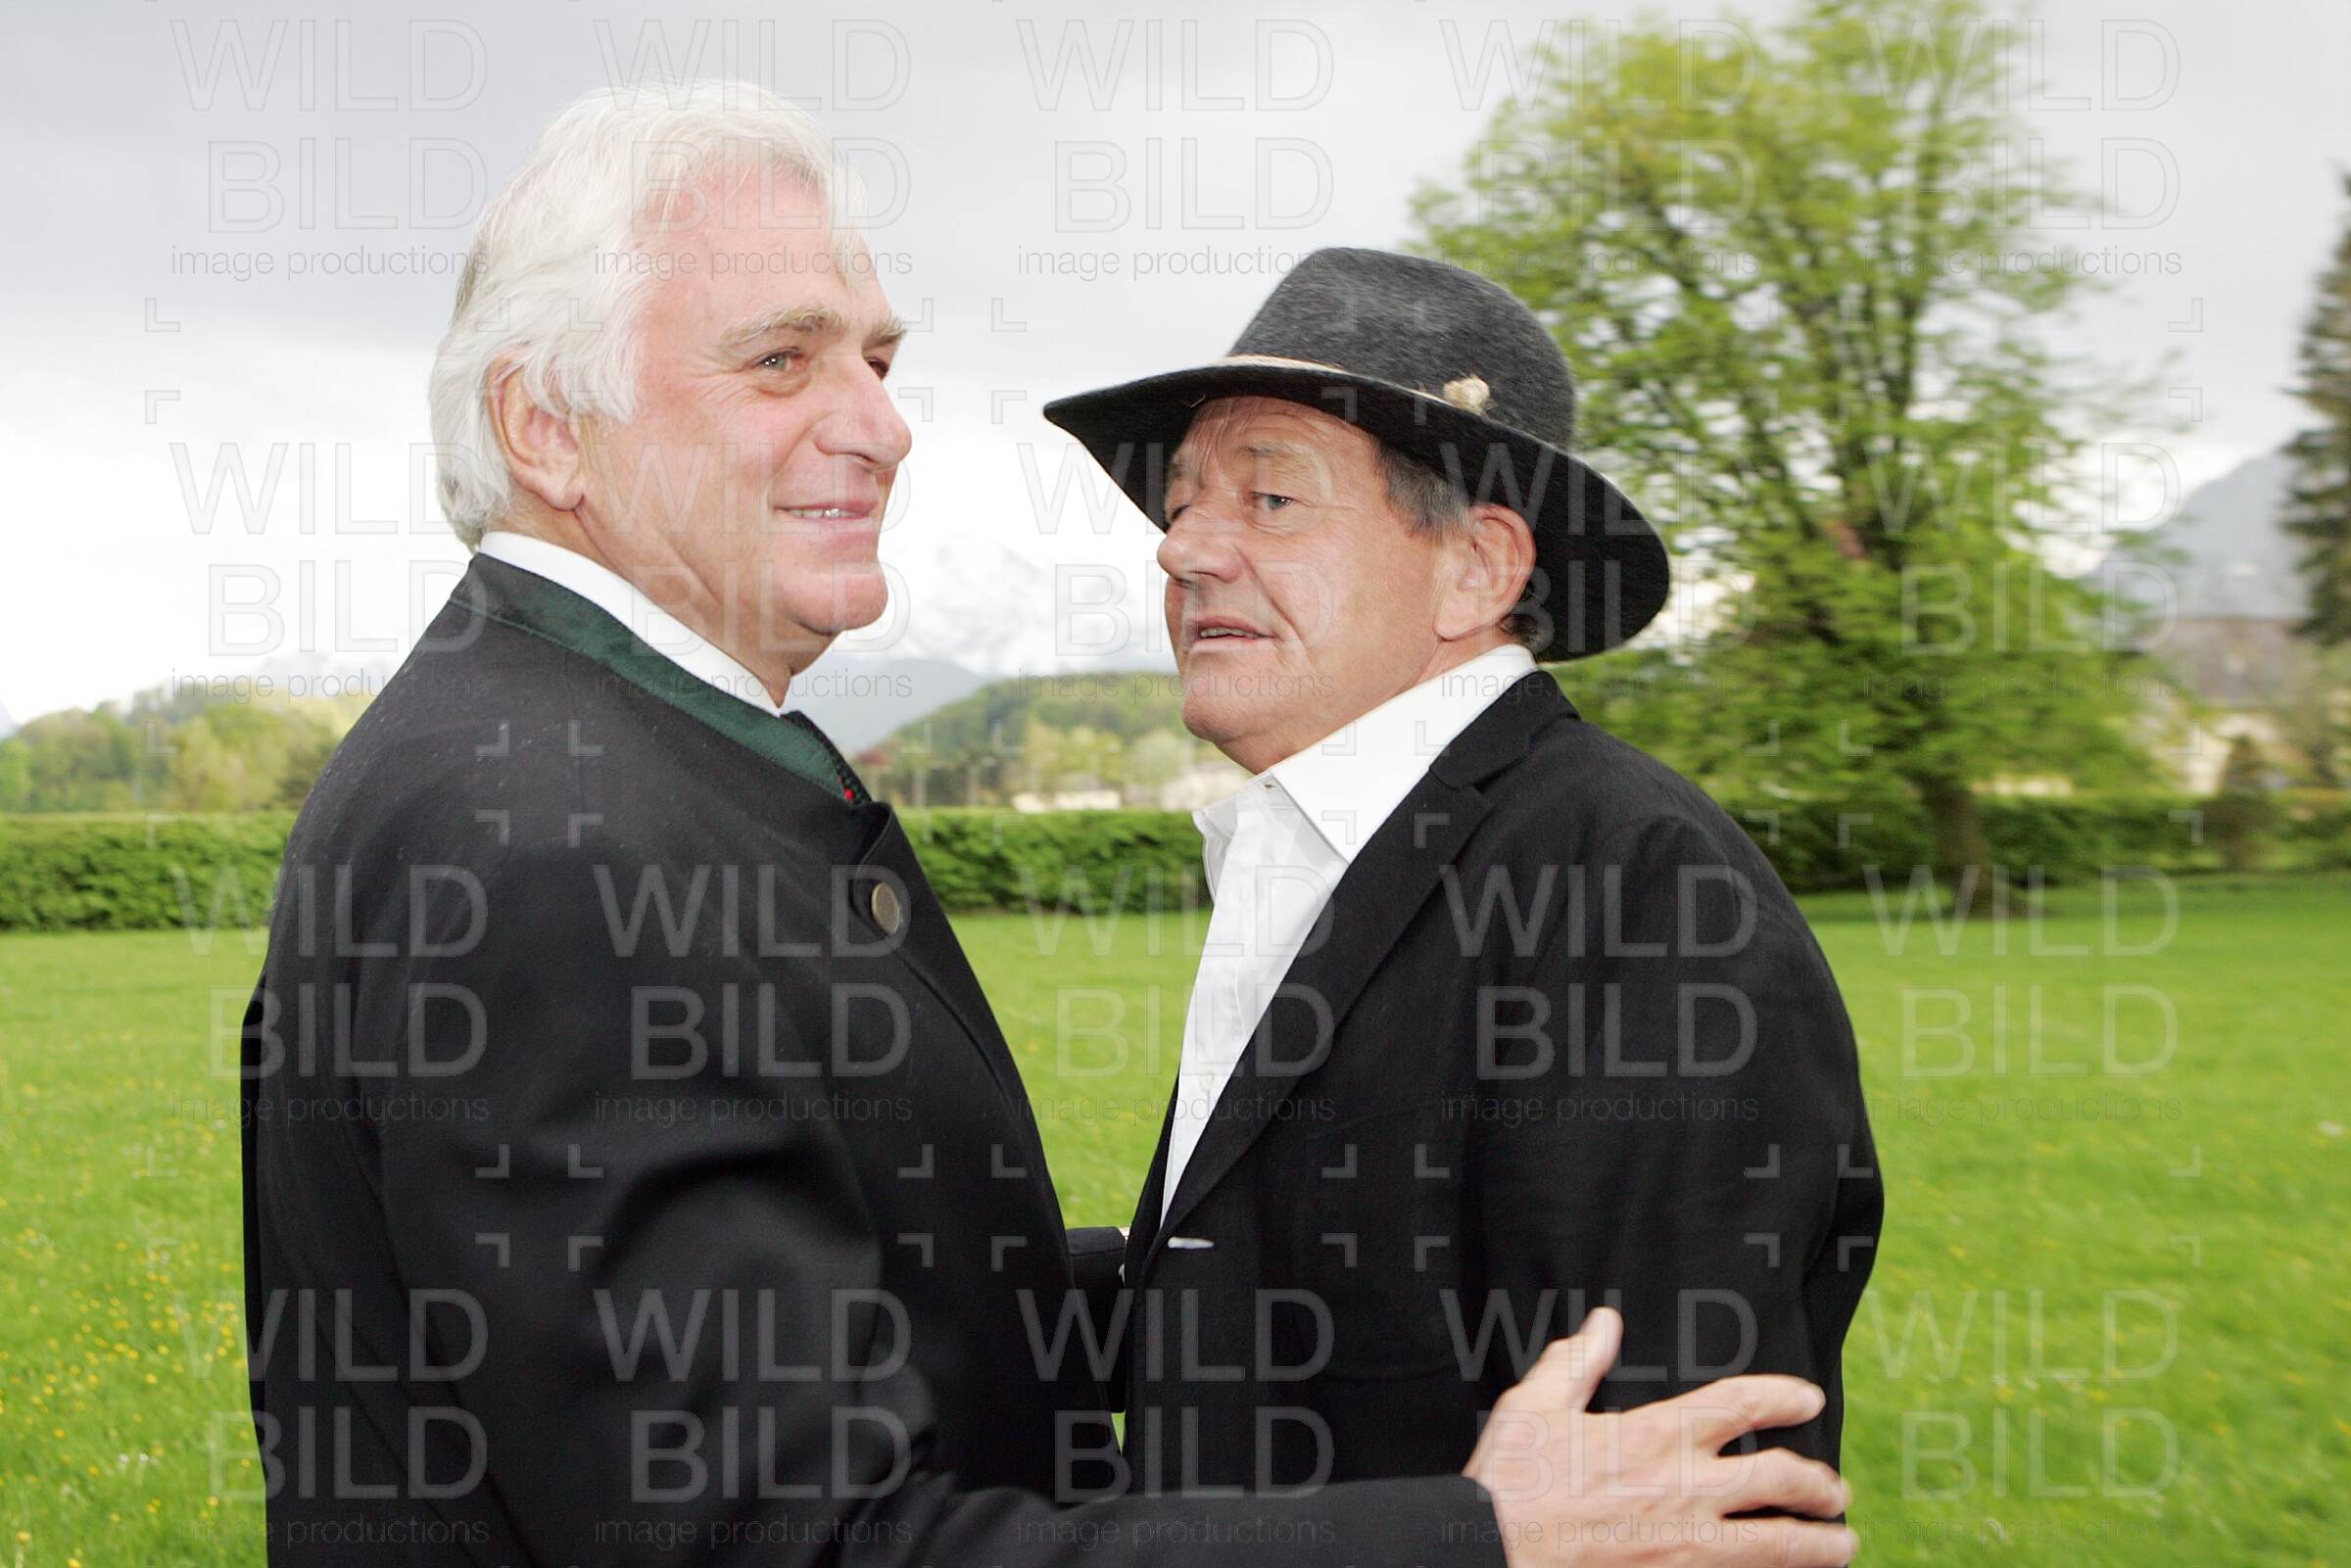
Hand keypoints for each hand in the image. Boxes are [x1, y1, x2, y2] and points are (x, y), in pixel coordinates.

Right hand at [1463, 1307, 1856, 1565]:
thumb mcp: (1535, 1405)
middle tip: (1836, 1490)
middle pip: (1779, 1479)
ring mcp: (1685, 1544)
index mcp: (1654, 1434)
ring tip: (1843, 1545)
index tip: (1809, 1397)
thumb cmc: (1510, 1480)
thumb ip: (1577, 1362)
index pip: (1739, 1403)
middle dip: (1819, 1484)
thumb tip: (1604, 1323)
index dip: (1783, 1396)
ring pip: (1776, 1545)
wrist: (1491, 1550)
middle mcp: (1683, 1487)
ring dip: (1818, 1545)